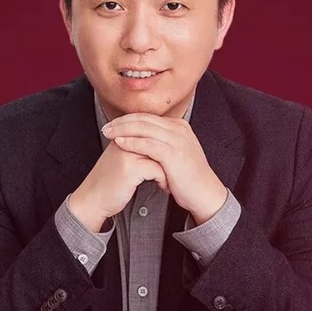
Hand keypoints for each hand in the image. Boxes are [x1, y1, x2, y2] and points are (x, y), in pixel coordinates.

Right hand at [69, 138, 169, 232]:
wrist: (92, 199)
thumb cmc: (109, 181)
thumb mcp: (123, 159)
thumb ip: (138, 148)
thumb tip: (161, 145)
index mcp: (123, 134)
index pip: (152, 130)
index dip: (164, 144)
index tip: (171, 159)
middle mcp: (125, 139)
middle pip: (158, 140)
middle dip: (170, 155)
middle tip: (177, 168)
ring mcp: (128, 152)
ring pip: (161, 154)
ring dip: (169, 168)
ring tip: (170, 179)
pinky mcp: (131, 167)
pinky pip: (158, 169)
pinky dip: (164, 179)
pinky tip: (163, 187)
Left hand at [101, 113, 226, 224]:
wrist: (205, 194)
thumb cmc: (187, 177)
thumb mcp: (176, 153)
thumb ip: (162, 143)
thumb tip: (142, 139)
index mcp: (179, 126)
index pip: (148, 117)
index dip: (128, 119)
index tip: (112, 125)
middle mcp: (179, 129)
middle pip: (144, 119)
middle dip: (122, 122)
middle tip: (106, 127)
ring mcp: (178, 140)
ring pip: (144, 128)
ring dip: (123, 129)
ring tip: (108, 133)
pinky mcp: (174, 154)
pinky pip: (148, 144)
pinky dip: (132, 142)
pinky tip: (120, 143)